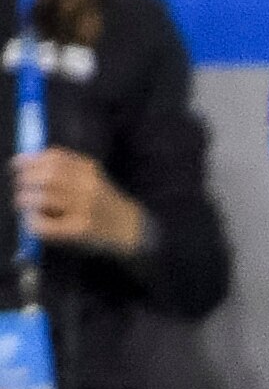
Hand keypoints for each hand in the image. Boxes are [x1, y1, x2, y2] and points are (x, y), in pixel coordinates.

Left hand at [15, 149, 148, 255]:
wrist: (132, 229)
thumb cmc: (103, 203)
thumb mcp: (91, 178)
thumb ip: (65, 169)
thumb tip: (26, 163)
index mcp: (90, 170)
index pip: (55, 158)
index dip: (30, 160)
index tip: (16, 165)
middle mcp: (89, 187)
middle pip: (47, 176)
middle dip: (24, 180)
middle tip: (18, 187)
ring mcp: (85, 209)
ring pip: (43, 199)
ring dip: (25, 200)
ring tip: (22, 204)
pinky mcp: (80, 230)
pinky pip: (46, 224)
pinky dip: (33, 221)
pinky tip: (34, 222)